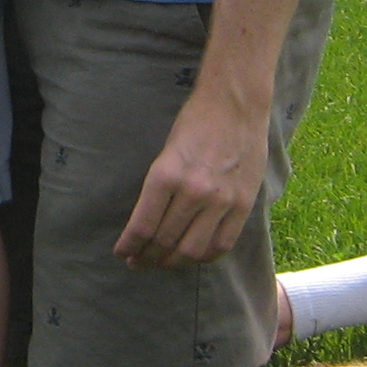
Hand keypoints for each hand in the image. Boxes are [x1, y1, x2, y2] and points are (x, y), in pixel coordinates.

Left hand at [112, 75, 268, 269]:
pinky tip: (193, 256)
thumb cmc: (195, 123)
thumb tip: (148, 226)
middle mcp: (192, 191)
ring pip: (191, 250)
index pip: (142, 227)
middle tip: (138, 262)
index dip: (130, 247)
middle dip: (147, 257)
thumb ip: (159, 190)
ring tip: (162, 262)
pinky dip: (204, 257)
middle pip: (164, 241)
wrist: (235, 104)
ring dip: (172, 262)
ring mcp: (220, 200)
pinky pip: (221, 245)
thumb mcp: (166, 153)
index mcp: (166, 175)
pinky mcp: (242, 205)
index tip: (123, 253)